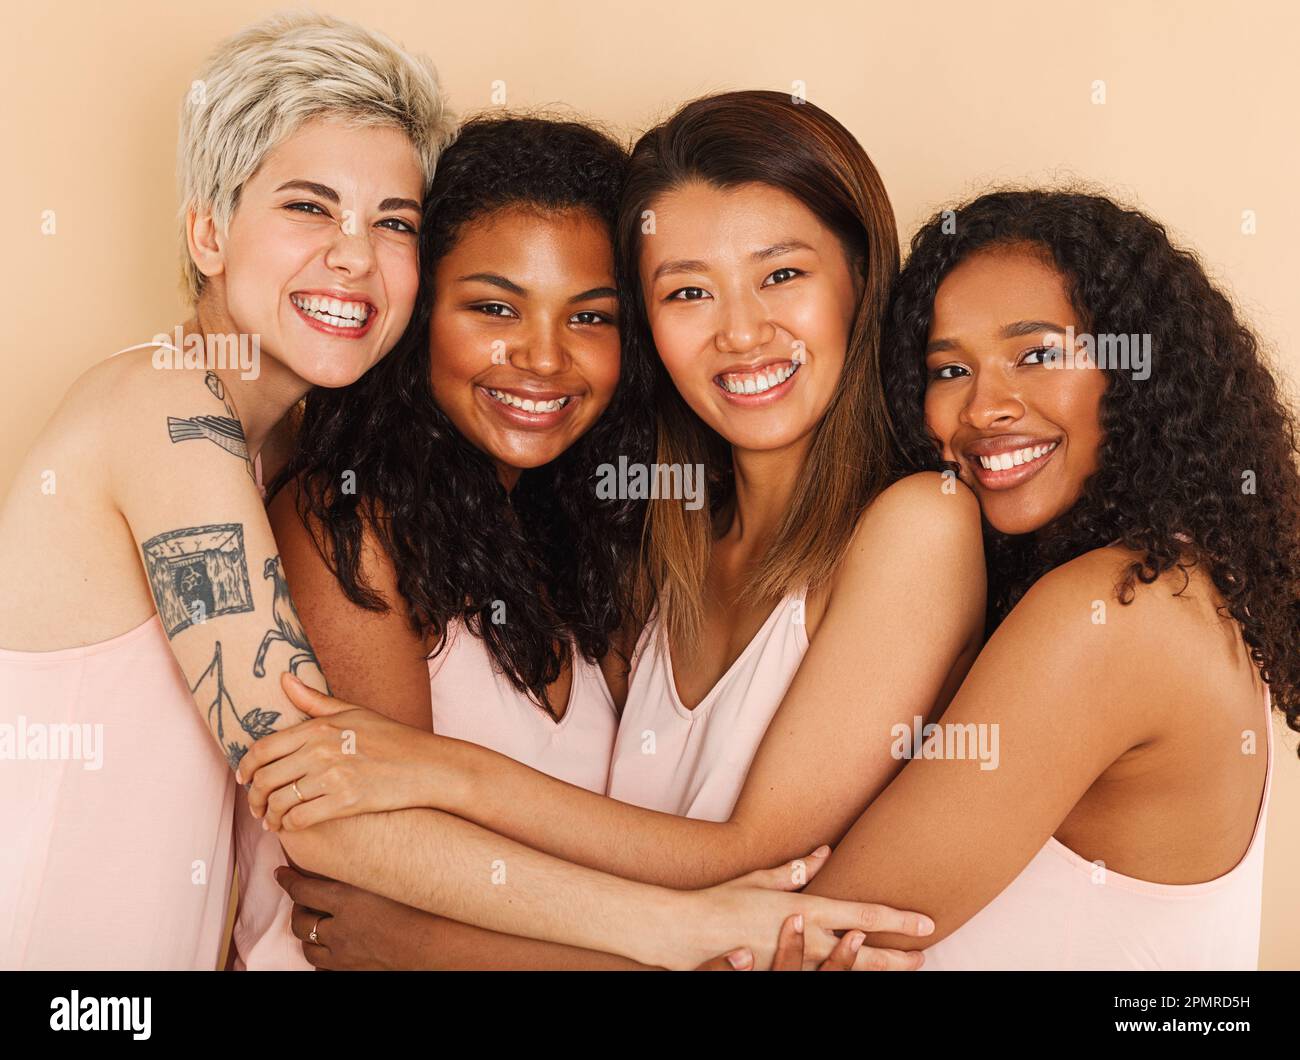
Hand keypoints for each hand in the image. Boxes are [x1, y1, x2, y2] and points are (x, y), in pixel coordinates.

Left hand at [235, 673, 443, 830]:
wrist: (426, 765)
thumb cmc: (392, 737)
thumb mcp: (353, 711)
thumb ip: (314, 700)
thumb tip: (282, 678)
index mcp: (319, 727)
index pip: (264, 748)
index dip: (246, 767)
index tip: (243, 778)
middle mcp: (321, 750)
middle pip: (266, 778)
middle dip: (253, 797)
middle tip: (255, 806)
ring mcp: (333, 777)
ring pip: (280, 802)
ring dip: (269, 815)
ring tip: (270, 820)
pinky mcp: (345, 802)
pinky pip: (301, 818)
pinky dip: (288, 826)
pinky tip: (289, 827)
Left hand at [276, 866, 441, 969]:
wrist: (439, 945)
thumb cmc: (423, 905)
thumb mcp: (392, 876)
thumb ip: (367, 864)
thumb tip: (353, 846)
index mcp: (347, 900)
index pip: (302, 889)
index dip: (287, 880)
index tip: (279, 873)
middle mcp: (339, 929)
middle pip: (300, 921)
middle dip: (296, 909)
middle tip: (299, 900)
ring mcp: (344, 955)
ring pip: (307, 948)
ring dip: (306, 935)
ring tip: (311, 925)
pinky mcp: (352, 971)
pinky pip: (323, 969)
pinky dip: (321, 959)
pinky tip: (328, 951)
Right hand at [676, 846, 932, 970]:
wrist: (687, 931)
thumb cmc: (722, 899)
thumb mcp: (761, 878)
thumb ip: (796, 869)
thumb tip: (824, 852)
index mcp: (803, 907)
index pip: (861, 913)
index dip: (896, 919)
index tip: (924, 922)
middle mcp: (805, 937)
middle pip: (863, 952)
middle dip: (896, 956)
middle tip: (923, 956)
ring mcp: (793, 961)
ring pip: (846, 971)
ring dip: (875, 969)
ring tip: (901, 968)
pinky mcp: (779, 974)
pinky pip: (819, 979)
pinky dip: (842, 975)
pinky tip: (855, 974)